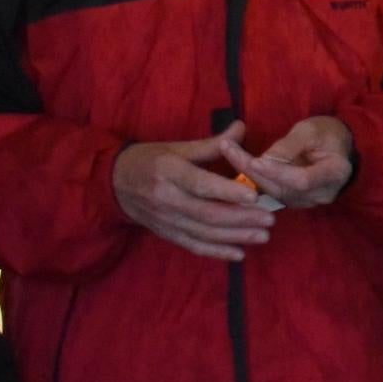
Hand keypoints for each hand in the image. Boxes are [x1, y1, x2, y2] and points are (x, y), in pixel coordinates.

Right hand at [113, 124, 275, 259]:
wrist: (113, 182)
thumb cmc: (151, 160)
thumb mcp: (177, 148)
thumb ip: (212, 144)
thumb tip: (242, 128)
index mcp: (169, 171)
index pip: (200, 184)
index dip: (227, 191)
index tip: (254, 195)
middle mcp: (166, 198)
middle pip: (207, 212)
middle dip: (241, 218)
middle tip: (269, 219)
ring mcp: (165, 219)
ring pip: (203, 232)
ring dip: (235, 237)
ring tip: (263, 236)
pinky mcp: (166, 233)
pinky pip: (192, 245)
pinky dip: (216, 252)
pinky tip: (239, 254)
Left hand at [225, 115, 356, 209]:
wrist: (337, 147)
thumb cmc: (326, 133)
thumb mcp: (310, 130)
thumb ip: (290, 145)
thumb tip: (264, 159)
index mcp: (334, 173)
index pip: (302, 180)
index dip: (277, 172)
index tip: (254, 160)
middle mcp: (322, 194)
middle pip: (282, 188)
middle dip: (253, 169)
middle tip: (227, 148)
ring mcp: (307, 201)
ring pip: (272, 192)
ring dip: (247, 173)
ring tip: (227, 150)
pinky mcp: (294, 200)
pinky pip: (270, 193)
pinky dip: (253, 178)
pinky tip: (237, 162)